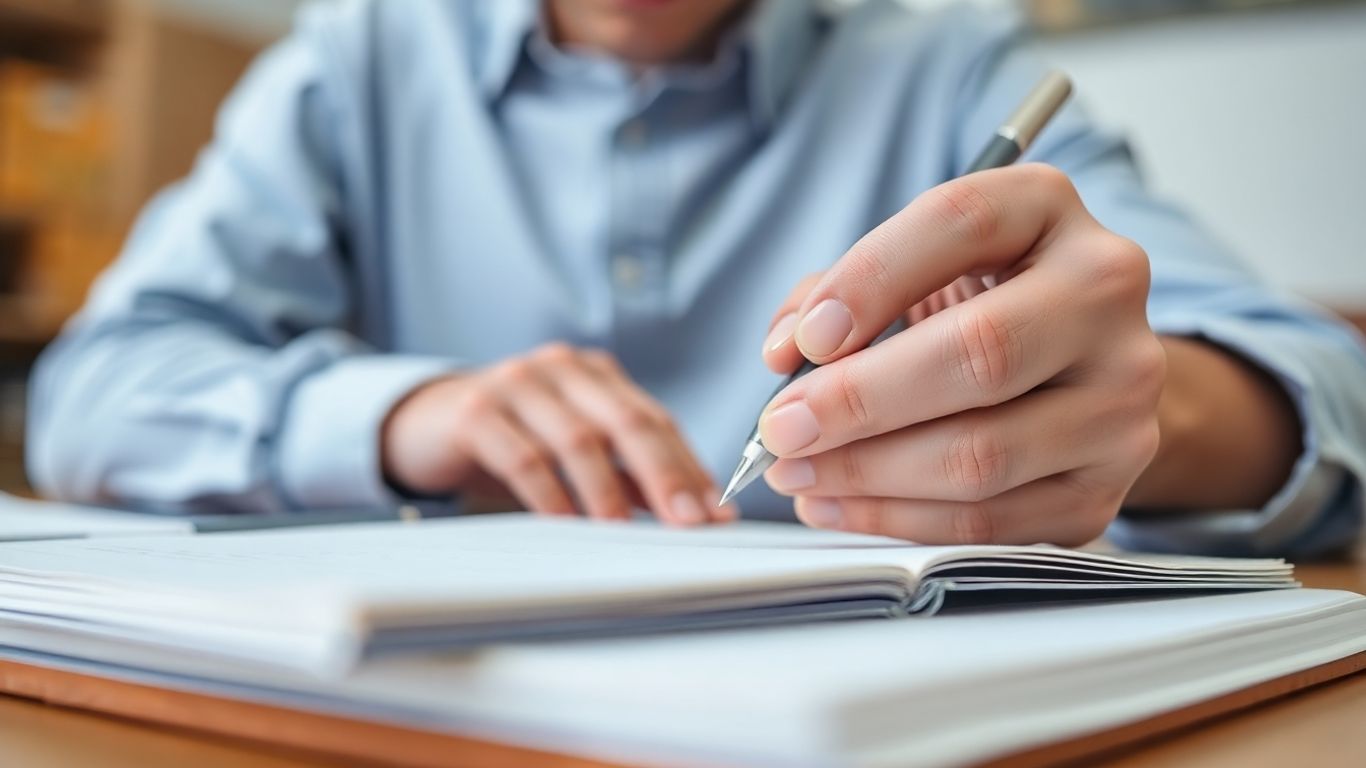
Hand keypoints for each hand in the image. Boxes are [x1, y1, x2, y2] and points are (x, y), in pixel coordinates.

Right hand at [382, 344, 733, 525]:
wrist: (422, 424)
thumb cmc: (512, 442)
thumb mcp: (574, 454)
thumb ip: (628, 476)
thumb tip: (695, 513)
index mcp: (595, 374)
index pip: (654, 420)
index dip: (688, 467)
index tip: (715, 514)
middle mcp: (561, 368)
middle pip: (626, 422)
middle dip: (664, 475)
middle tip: (686, 523)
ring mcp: (516, 382)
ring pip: (577, 438)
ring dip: (606, 490)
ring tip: (625, 531)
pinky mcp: (474, 410)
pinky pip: (523, 456)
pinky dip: (550, 494)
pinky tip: (565, 524)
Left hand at [759, 165, 1164, 545]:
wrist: (1077, 368)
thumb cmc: (975, 304)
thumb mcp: (912, 267)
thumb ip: (836, 291)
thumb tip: (785, 355)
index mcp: (1046, 207)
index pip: (961, 222)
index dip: (872, 280)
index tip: (805, 340)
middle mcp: (1104, 291)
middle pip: (981, 354)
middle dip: (860, 401)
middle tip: (781, 427)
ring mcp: (1123, 395)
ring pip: (983, 455)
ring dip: (868, 473)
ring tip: (796, 471)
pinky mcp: (1107, 484)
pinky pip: (992, 521)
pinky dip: (900, 520)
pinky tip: (841, 505)